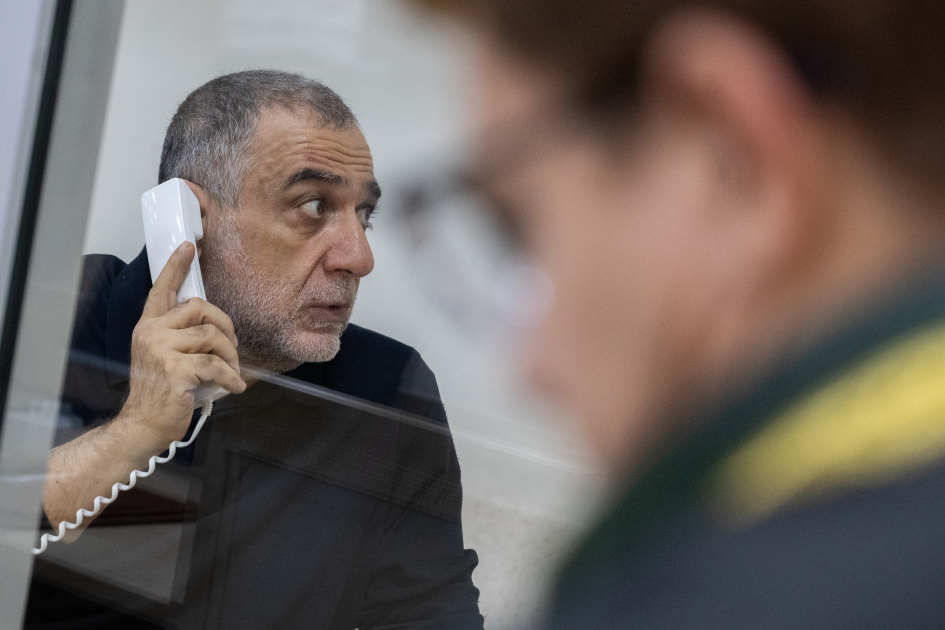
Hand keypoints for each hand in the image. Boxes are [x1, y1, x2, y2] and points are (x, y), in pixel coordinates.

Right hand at [121, 241, 245, 452]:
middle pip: (199, 307)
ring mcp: (161, 351)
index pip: (161, 290)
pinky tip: (233, 387)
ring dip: (230, 356)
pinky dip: (231, 377)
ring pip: (212, 336)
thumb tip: (214, 326)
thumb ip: (181, 337)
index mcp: (149, 327)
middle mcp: (152, 333)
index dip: (176, 267)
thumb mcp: (165, 357)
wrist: (144, 426)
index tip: (189, 247)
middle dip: (225, 326)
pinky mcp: (176, 370)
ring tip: (232, 373)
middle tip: (233, 348)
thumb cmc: (162, 393)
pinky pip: (215, 365)